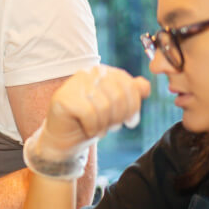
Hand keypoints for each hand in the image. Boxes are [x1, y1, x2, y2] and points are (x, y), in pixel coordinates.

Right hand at [34, 65, 150, 160]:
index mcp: (103, 72)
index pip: (129, 85)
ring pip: (105, 106)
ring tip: (98, 128)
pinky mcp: (63, 97)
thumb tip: (145, 86)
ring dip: (104, 125)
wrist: (64, 137)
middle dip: (119, 117)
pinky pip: (90, 114)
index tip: (130, 121)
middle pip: (119, 96)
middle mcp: (89, 73)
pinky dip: (92, 128)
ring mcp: (74, 83)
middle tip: (112, 127)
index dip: (134, 107)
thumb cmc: (91, 121)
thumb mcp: (116, 107)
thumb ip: (131, 93)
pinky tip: (88, 130)